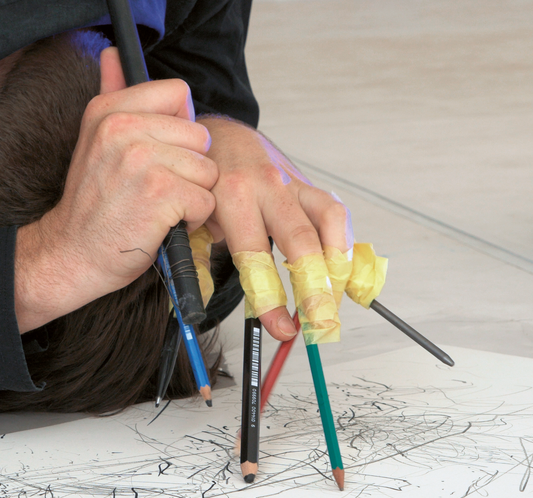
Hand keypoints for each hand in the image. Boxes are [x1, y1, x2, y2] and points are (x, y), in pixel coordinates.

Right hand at [13, 48, 218, 332]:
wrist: (71, 254)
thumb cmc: (93, 204)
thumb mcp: (95, 140)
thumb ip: (112, 93)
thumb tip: (114, 52)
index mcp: (108, 109)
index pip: (178, 93)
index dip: (179, 127)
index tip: (159, 152)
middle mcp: (122, 128)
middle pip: (200, 135)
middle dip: (189, 167)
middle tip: (155, 189)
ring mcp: (142, 160)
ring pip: (207, 170)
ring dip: (191, 195)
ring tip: (157, 207)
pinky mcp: (161, 194)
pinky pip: (206, 200)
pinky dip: (191, 219)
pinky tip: (162, 224)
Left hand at [198, 116, 353, 340]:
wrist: (220, 135)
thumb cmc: (205, 181)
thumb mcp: (190, 218)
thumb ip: (194, 260)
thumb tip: (196, 303)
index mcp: (231, 196)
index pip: (255, 256)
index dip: (271, 298)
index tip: (281, 327)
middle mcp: (266, 187)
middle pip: (301, 240)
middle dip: (315, 288)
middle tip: (322, 323)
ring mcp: (291, 183)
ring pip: (328, 220)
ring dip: (337, 264)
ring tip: (336, 299)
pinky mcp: (307, 184)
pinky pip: (334, 211)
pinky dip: (342, 242)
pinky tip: (340, 270)